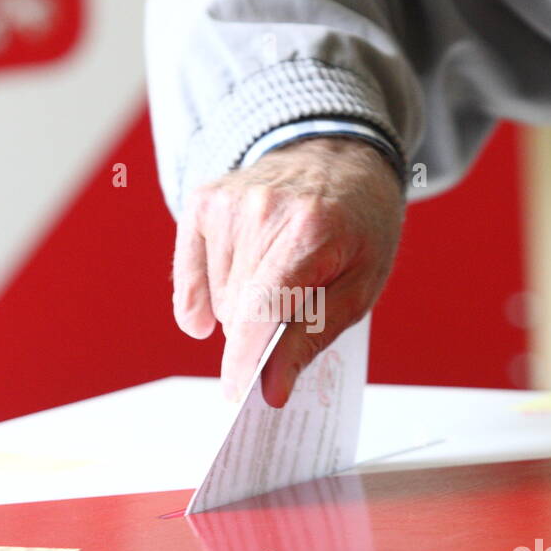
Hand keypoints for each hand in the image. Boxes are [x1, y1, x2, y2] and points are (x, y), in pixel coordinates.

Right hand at [172, 135, 403, 406]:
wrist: (340, 156)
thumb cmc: (357, 224)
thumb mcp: (360, 287)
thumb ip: (311, 337)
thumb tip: (271, 388)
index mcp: (309, 230)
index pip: (260, 310)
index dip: (244, 360)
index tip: (236, 395)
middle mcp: (261, 210)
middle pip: (235, 311)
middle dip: (262, 328)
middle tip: (296, 302)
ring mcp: (226, 202)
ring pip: (216, 298)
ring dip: (242, 305)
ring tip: (277, 274)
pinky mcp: (204, 201)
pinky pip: (190, 275)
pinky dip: (207, 291)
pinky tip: (231, 286)